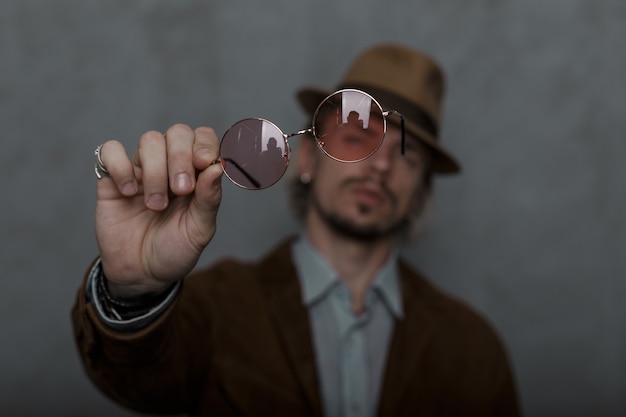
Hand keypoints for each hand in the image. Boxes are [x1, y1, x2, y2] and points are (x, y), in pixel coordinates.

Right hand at [94, 124, 222, 297]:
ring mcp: (141, 169)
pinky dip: (120, 166)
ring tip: (155, 205)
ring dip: (155, 171)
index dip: (205, 144)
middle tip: (181, 190)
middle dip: (181, 158)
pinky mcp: (112, 178)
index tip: (203, 164)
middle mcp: (170, 165)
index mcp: (197, 174)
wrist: (141, 275)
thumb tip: (218, 167)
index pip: (204, 138)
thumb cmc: (175, 250)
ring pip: (149, 140)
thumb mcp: (199, 230)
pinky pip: (110, 151)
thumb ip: (209, 199)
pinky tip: (128, 192)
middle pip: (178, 133)